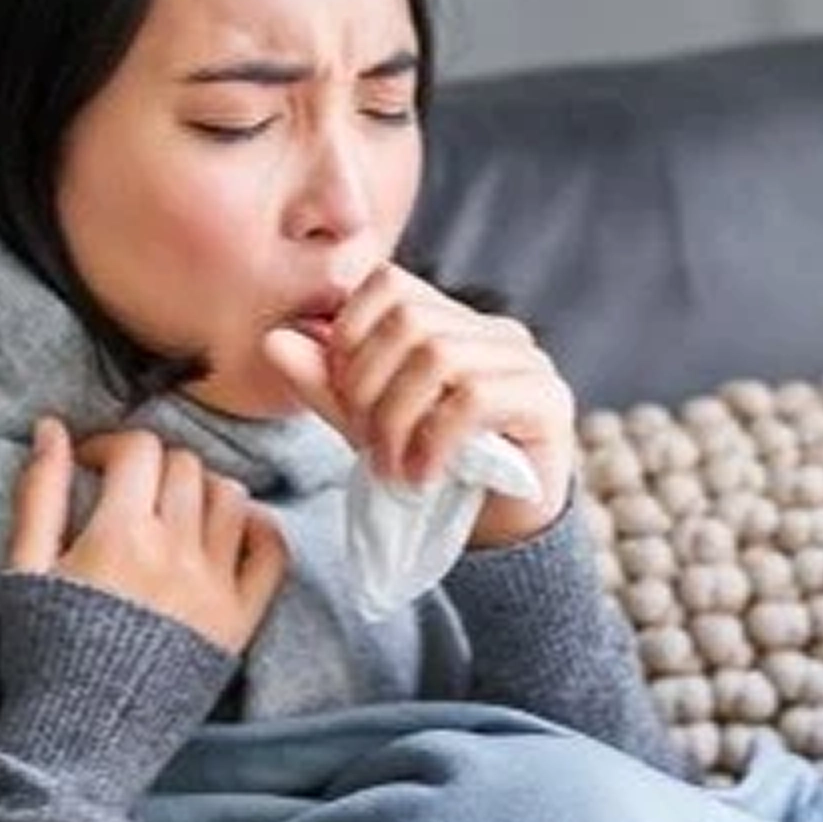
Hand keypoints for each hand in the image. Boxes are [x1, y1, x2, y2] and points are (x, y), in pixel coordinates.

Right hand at [6, 417, 287, 653]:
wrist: (81, 741)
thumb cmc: (44, 657)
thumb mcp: (25, 569)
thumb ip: (40, 493)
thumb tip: (53, 427)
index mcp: (121, 535)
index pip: (138, 449)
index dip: (110, 445)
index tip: (91, 466)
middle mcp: (177, 553)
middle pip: (185, 466)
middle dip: (152, 466)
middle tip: (129, 490)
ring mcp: (216, 587)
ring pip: (230, 497)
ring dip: (201, 490)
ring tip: (174, 511)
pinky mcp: (240, 621)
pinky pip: (272, 554)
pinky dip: (257, 530)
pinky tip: (229, 533)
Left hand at [261, 263, 575, 547]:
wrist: (496, 538)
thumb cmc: (431, 471)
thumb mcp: (366, 425)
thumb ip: (325, 384)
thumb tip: (274, 340)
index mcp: (452, 321)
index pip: (389, 283)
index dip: (350, 331)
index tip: (342, 393)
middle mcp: (494, 330)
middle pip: (410, 320)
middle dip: (368, 385)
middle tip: (364, 442)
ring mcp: (527, 361)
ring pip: (439, 357)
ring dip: (397, 420)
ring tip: (391, 468)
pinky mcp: (548, 399)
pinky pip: (475, 398)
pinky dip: (434, 441)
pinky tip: (422, 477)